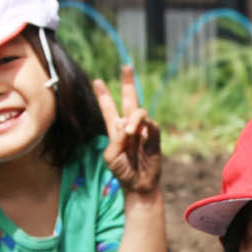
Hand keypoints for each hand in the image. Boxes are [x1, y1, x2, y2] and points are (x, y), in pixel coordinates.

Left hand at [93, 65, 159, 195]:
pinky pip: (150, 124)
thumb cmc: (122, 171)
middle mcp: (130, 126)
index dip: (103, 95)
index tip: (96, 81)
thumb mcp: (110, 155)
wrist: (137, 185)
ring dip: (132, 119)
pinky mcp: (154, 136)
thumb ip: (116, 139)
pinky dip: (142, 126)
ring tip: (129, 133)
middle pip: (129, 99)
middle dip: (127, 83)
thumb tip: (128, 126)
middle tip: (126, 66)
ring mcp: (143, 130)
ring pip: (139, 112)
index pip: (109, 109)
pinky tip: (136, 134)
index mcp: (116, 130)